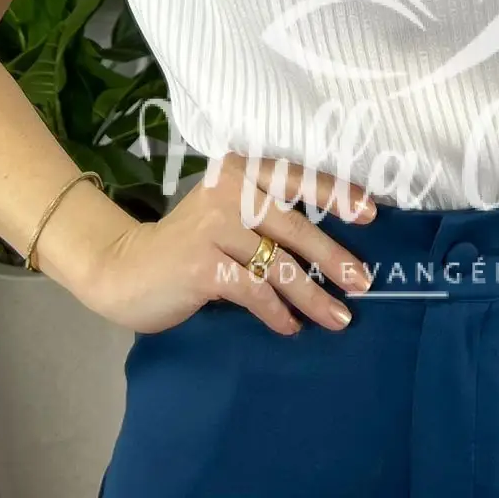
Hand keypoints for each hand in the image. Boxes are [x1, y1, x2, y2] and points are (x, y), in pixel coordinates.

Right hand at [83, 153, 375, 335]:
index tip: (372, 214)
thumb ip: (266, 216)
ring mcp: (213, 226)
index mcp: (240, 170)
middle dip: (333, 257)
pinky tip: (290, 327)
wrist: (126, 268)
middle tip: (363, 282)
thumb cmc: (190, 243)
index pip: (296, 176)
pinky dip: (276, 312)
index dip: (336, 194)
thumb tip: (332, 245)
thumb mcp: (227, 214)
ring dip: (312, 295)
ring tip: (339, 319)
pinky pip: (252, 292)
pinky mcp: (201, 264)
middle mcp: (228, 190)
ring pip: (277, 264)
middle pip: (294, 226)